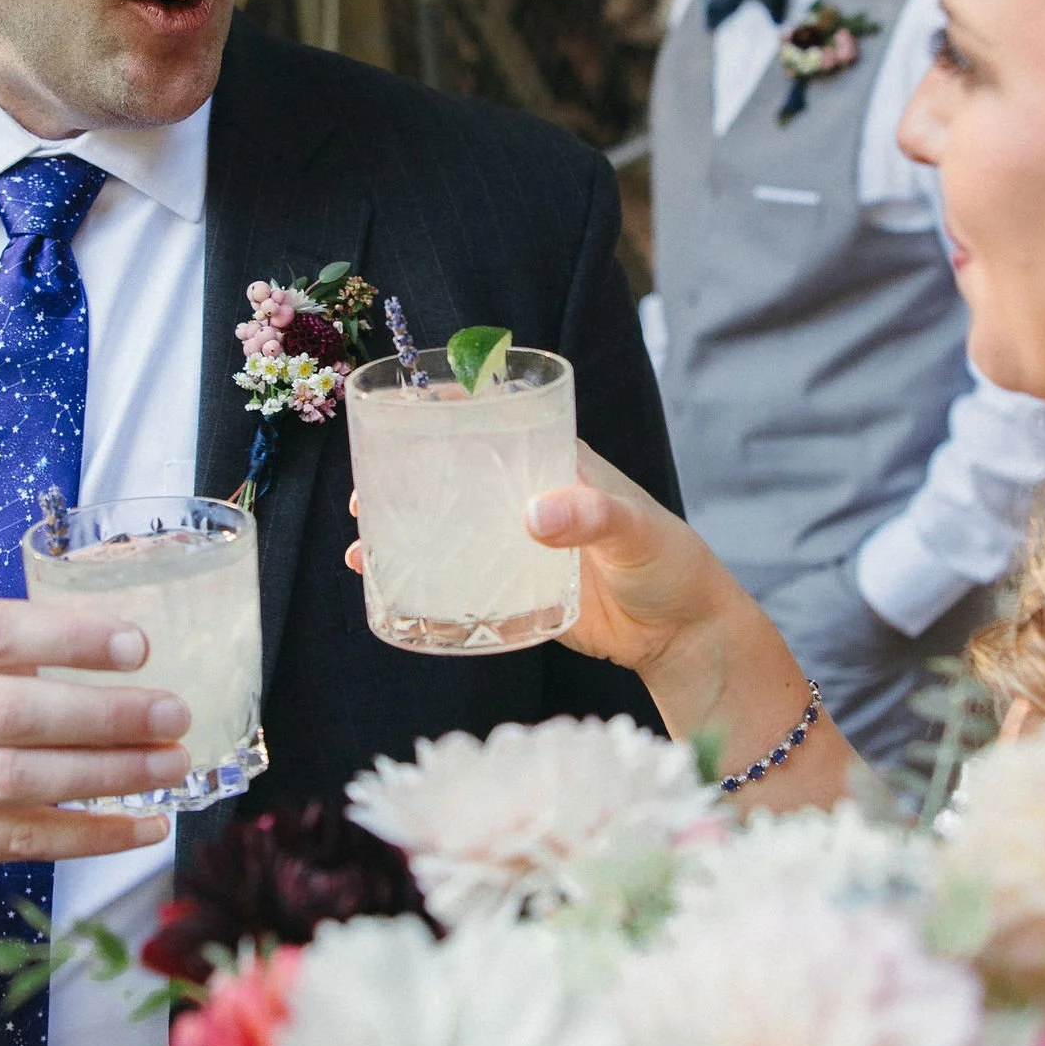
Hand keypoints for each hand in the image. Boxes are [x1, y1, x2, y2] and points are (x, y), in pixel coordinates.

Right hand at [0, 595, 188, 907]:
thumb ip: (16, 646)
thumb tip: (131, 653)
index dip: (71, 640)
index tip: (138, 647)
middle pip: (14, 714)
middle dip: (106, 717)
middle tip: (173, 715)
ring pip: (18, 783)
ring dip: (107, 777)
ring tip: (169, 764)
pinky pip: (17, 841)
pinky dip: (88, 836)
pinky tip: (141, 826)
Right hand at [344, 442, 752, 716]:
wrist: (683, 634)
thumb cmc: (669, 564)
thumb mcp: (635, 530)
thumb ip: (591, 517)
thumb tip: (533, 516)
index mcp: (556, 462)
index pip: (496, 420)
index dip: (448, 411)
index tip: (402, 410)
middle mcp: (528, 496)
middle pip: (454, 476)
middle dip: (405, 478)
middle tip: (362, 492)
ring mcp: (518, 545)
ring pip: (449, 529)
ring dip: (404, 532)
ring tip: (361, 544)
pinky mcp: (516, 590)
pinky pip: (460, 581)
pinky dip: (423, 583)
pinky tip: (390, 591)